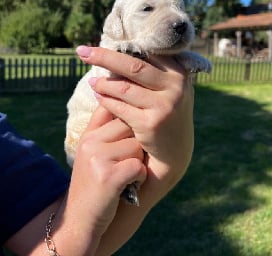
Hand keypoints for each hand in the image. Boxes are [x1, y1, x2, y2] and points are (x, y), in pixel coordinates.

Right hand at [59, 105, 145, 253]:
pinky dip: (139, 178)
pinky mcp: (108, 176)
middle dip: (136, 144)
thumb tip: (131, 105)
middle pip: (131, 126)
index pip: (112, 107)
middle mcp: (90, 141)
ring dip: (138, 163)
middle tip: (127, 162)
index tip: (133, 124)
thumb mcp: (93, 153)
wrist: (78, 221)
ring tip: (125, 176)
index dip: (127, 112)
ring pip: (137, 146)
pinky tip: (127, 186)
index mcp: (89, 134)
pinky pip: (139, 166)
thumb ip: (106, 130)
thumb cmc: (94, 184)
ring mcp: (97, 158)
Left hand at [77, 46, 193, 203]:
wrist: (175, 151)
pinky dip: (105, 100)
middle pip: (133, 66)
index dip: (121, 48)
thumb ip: (151, 71)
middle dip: (104, 57)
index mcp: (179, 73)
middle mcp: (175, 86)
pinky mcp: (151, 123)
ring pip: (123, 88)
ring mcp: (164, 105)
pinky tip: (98, 96)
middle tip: (81, 52)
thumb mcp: (167, 88)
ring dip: (103, 84)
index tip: (98, 43)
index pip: (146, 54)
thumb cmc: (165, 112)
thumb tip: (116, 51)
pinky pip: (119, 107)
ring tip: (91, 81)